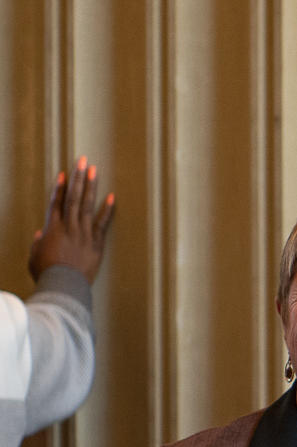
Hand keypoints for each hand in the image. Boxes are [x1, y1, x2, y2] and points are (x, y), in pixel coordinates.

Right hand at [29, 157, 114, 282]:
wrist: (64, 285)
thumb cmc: (46, 273)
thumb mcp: (35, 256)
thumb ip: (38, 243)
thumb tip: (40, 234)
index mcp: (52, 228)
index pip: (56, 203)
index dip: (59, 187)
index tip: (63, 174)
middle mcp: (68, 227)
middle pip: (73, 197)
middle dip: (77, 177)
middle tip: (82, 161)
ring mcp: (84, 234)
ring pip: (87, 205)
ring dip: (90, 186)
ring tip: (94, 170)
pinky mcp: (97, 243)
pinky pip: (103, 223)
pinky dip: (107, 210)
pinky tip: (112, 196)